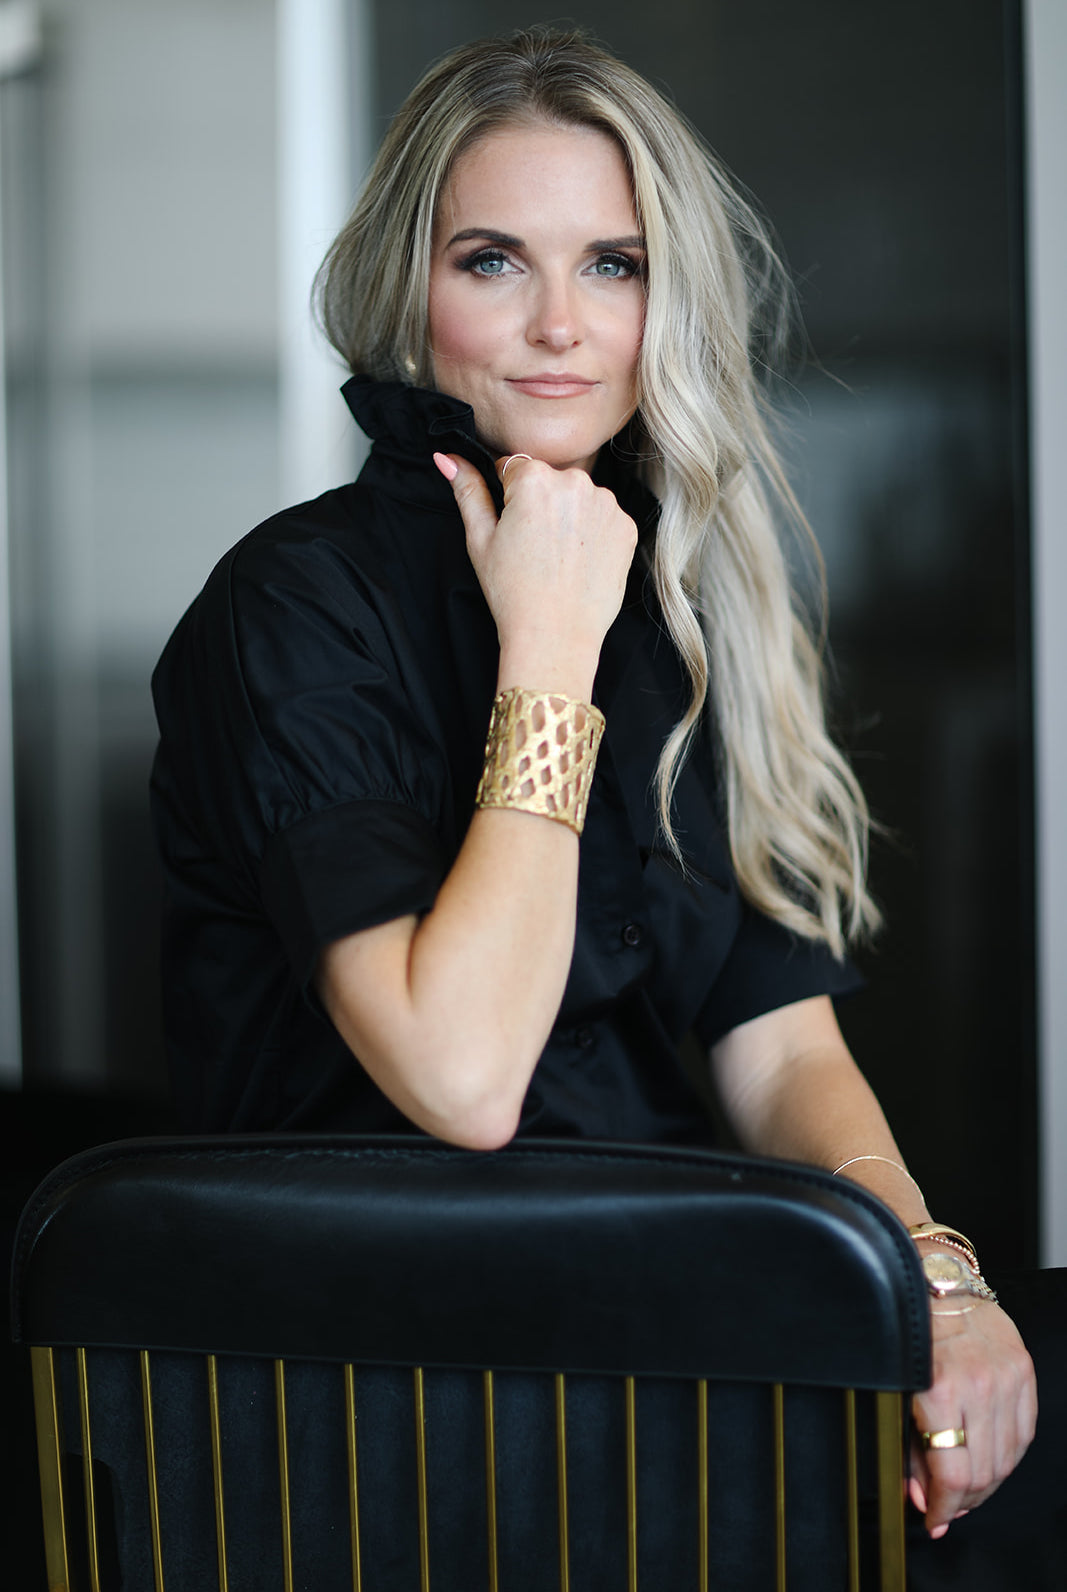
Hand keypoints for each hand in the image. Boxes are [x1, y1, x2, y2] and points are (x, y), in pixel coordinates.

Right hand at [434, 451, 636, 697]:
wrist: (555, 636)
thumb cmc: (512, 592)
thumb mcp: (480, 539)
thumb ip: (467, 491)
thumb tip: (448, 458)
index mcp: (534, 478)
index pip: (514, 468)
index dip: (508, 497)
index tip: (513, 528)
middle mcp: (575, 482)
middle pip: (550, 480)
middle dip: (541, 504)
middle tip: (534, 547)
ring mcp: (606, 504)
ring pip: (578, 498)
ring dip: (569, 516)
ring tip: (557, 557)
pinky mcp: (626, 526)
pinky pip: (603, 518)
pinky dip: (593, 534)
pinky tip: (579, 562)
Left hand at [908, 1298, 1036, 1536]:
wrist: (939, 1283)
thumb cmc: (908, 1334)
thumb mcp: (897, 1392)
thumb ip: (910, 1451)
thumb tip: (922, 1499)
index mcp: (940, 1390)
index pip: (952, 1474)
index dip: (943, 1507)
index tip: (933, 1519)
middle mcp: (979, 1385)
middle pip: (982, 1473)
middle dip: (962, 1500)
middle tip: (946, 1506)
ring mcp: (1007, 1379)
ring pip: (1006, 1459)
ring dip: (986, 1483)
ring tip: (964, 1487)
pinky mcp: (1024, 1373)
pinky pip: (1022, 1435)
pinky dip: (1006, 1456)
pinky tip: (987, 1459)